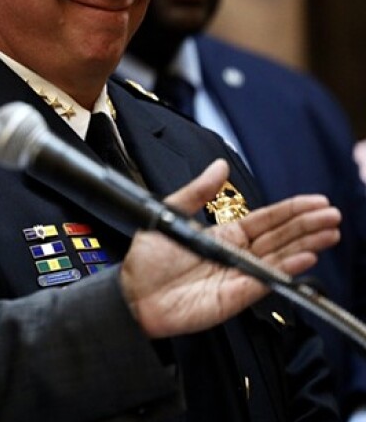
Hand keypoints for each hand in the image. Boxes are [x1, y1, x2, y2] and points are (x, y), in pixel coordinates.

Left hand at [120, 159, 340, 338]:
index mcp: (222, 235)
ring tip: (329, 232)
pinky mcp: (235, 298)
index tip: (315, 202)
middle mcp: (235, 255)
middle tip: (332, 215)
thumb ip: (196, 191)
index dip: (290, 211)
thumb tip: (220, 165)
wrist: (131, 293)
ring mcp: (237, 276)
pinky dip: (286, 270)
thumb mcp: (170, 214)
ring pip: (278, 258)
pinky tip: (305, 257)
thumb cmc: (147, 259)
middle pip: (278, 238)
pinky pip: (265, 282)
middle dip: (306, 226)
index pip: (265, 220)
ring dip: (304, 245)